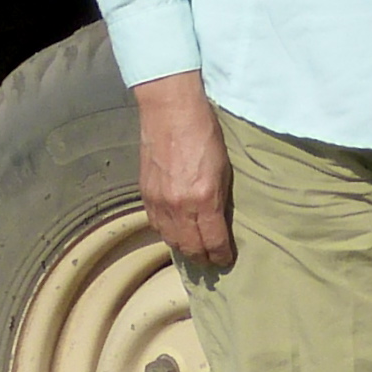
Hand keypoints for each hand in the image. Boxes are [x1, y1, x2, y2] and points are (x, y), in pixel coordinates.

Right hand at [134, 70, 234, 270]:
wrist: (170, 111)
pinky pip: (156, 224)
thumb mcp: (224, 167)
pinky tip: (174, 231)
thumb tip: (219, 221)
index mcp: (204, 199)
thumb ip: (220, 198)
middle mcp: (179, 206)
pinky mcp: (145, 194)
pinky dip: (167, 232)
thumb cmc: (204, 133)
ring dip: (183, 248)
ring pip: (170, 240)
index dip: (221, 256)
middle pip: (190, 247)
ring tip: (194, 249)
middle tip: (211, 260)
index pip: (213, 242)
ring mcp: (159, 202)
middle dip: (202, 258)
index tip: (226, 260)